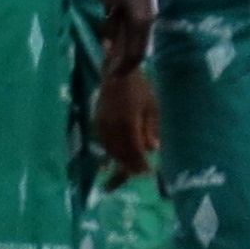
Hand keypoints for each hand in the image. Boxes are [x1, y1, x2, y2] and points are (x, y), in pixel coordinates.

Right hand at [92, 63, 159, 181]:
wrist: (116, 72)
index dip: (140, 164)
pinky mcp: (97, 124)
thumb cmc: (139, 87)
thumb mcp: (151, 107)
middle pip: (120, 154)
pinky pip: (104, 144)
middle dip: (129, 167)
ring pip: (110, 151)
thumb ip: (151, 129)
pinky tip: (113, 160)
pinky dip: (110, 154)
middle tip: (139, 176)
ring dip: (119, 162)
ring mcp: (102, 126)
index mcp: (128, 123)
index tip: (148, 173)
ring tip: (127, 171)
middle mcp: (113, 128)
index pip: (134, 151)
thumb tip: (152, 148)